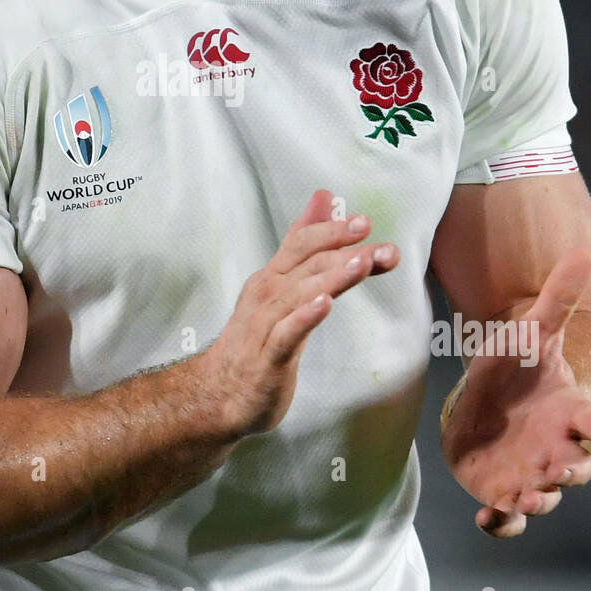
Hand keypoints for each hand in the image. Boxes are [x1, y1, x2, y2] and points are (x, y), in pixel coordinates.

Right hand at [200, 189, 398, 438]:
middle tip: (371, 235)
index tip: (365, 222)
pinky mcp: (268, 359)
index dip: (332, 230)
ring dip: (332, 277)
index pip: (303, 244)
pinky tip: (324, 305)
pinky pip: (287, 334)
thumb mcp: (282, 285)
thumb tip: (323, 197)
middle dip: (341, 248)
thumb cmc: (256, 338)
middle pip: (307, 264)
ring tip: (361, 263)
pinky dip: (305, 317)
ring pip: (301, 295)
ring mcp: (265, 326)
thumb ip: (304, 243)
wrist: (219, 393)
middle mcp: (267, 295)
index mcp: (273, 277)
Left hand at [440, 248, 590, 537]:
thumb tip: (581, 252)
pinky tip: (488, 519)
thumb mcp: (529, 333)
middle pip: (576, 468)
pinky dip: (502, 524)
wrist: (482, 405)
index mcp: (569, 413)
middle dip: (571, 470)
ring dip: (539, 500)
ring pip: (545, 497)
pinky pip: (508, 520)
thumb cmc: (515, 371)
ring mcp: (531, 476)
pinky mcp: (501, 495)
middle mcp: (556, 450)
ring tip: (527, 497)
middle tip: (561, 467)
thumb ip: (557, 301)